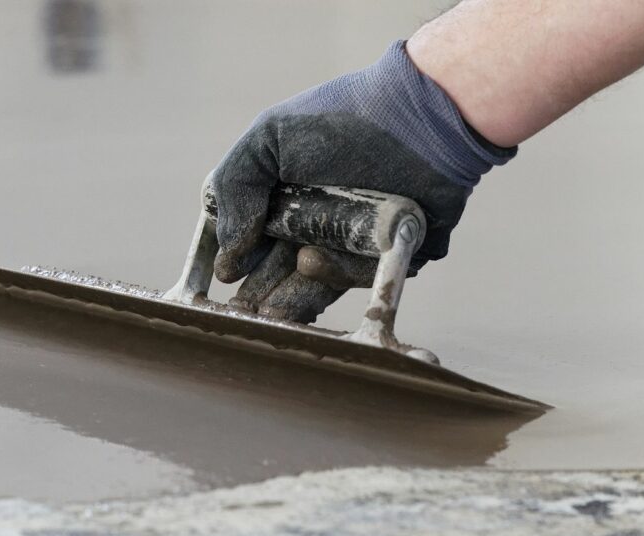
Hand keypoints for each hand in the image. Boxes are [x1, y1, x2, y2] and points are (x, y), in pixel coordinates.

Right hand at [210, 41, 514, 322]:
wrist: (417, 115)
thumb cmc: (339, 119)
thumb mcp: (267, 139)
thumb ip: (234, 187)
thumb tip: (228, 253)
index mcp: (287, 196)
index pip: (255, 239)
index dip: (239, 262)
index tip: (226, 278)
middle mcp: (320, 220)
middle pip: (284, 269)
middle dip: (262, 292)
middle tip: (245, 311)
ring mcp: (356, 238)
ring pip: (321, 283)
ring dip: (292, 299)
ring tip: (270, 312)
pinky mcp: (393, 252)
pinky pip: (364, 275)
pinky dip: (337, 273)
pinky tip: (310, 262)